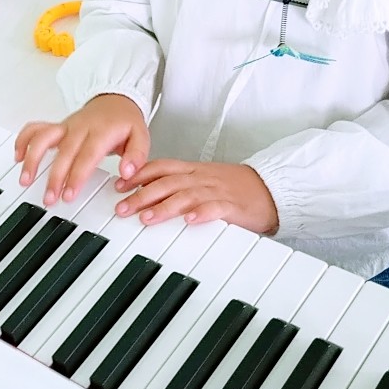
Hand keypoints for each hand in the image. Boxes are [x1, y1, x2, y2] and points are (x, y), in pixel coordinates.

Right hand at [14, 95, 149, 206]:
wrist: (115, 99)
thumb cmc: (125, 121)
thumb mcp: (142, 136)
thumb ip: (137, 156)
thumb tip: (127, 172)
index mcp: (101, 131)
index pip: (86, 155)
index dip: (76, 176)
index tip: (69, 194)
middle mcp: (79, 127)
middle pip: (62, 152)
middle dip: (54, 177)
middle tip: (49, 198)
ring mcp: (65, 126)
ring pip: (42, 138)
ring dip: (31, 158)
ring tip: (25, 180)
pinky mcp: (57, 126)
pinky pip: (35, 128)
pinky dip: (23, 140)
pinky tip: (17, 157)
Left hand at [114, 159, 278, 234]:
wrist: (270, 188)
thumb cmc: (234, 187)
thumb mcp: (201, 180)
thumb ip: (177, 184)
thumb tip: (146, 193)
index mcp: (192, 170)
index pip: (160, 167)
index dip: (138, 175)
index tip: (117, 185)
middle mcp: (201, 178)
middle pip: (166, 183)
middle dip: (141, 195)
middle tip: (122, 209)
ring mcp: (216, 191)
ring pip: (186, 195)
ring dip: (164, 206)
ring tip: (147, 218)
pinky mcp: (233, 206)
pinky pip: (216, 208)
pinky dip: (202, 213)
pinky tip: (190, 220)